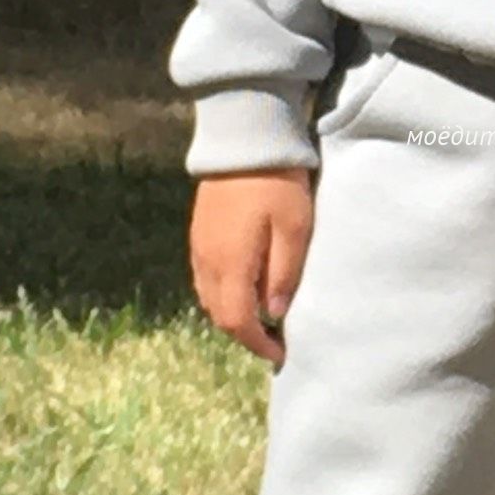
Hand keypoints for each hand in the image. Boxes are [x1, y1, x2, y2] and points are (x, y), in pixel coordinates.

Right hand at [189, 169, 316, 367]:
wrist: (244, 140)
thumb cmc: (277, 183)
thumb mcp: (295, 228)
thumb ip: (284, 273)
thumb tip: (274, 314)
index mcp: (231, 264)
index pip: (237, 322)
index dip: (257, 344)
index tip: (280, 354)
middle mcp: (207, 261)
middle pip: (219, 315)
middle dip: (244, 334)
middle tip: (273, 340)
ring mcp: (198, 247)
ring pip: (208, 298)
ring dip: (232, 315)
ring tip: (261, 318)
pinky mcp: (198, 234)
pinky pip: (205, 279)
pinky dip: (222, 294)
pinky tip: (244, 288)